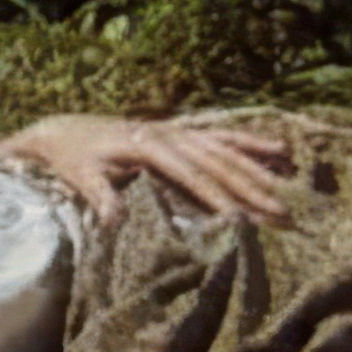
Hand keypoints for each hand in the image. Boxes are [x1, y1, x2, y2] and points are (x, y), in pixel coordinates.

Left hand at [0, 114, 290, 223]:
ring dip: (258, 174)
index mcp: (149, 147)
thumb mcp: (80, 177)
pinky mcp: (182, 133)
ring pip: (227, 152)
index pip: (192, 176)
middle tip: (282, 217)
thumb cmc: (73, 159)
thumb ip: (99, 196)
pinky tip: (279, 151)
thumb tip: (114, 220)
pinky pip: (222, 138)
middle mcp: (171, 136)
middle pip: (219, 164)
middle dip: (252, 190)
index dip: (217, 197)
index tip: (241, 220)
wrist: (66, 131)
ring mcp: (179, 132)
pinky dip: (251, 144)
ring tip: (286, 198)